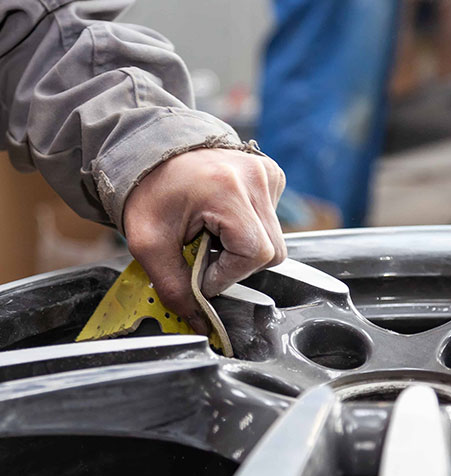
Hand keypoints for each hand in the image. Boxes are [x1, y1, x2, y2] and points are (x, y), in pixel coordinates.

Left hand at [123, 148, 286, 333]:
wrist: (149, 151)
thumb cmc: (147, 192)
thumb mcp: (150, 245)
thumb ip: (174, 288)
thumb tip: (200, 322)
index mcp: (226, 190)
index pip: (253, 254)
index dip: (228, 275)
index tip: (202, 274)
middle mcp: (254, 178)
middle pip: (272, 252)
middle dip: (238, 265)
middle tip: (206, 257)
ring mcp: (266, 174)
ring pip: (276, 240)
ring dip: (245, 250)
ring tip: (214, 236)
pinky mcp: (270, 175)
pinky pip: (272, 220)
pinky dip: (251, 231)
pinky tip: (225, 221)